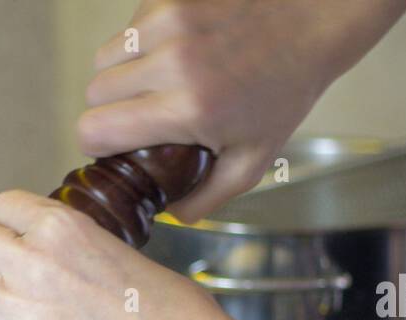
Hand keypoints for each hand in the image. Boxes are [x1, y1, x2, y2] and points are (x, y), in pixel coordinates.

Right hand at [79, 0, 405, 220]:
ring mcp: (169, 23)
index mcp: (189, 109)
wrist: (312, 20)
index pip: (95, 130)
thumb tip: (167, 214)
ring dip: (120, 75)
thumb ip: (205, 197)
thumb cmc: (283, 91)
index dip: (97, 144)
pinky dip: (140, 44)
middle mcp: (173, 63)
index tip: (114, 147)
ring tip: (156, 83)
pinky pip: (128, 29)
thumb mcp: (252, 159)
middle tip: (141, 117)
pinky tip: (174, 51)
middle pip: (93, 94)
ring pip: (104, 59)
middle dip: (109, 110)